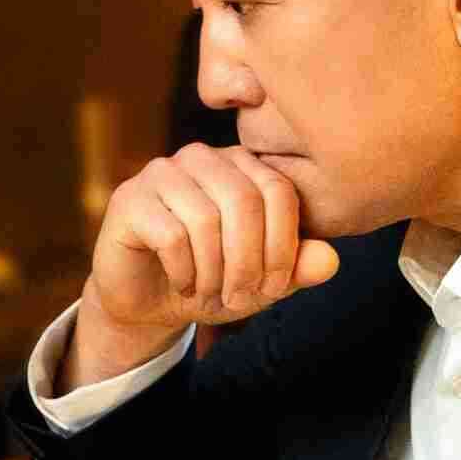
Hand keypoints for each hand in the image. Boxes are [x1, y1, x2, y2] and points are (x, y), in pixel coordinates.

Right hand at [66, 144, 340, 385]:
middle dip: (248, 262)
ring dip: (214, 273)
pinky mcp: (129, 199)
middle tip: (241, 299)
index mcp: (241, 164)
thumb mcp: (262, 281)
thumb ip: (297, 267)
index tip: (275, 289)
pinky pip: (171, 236)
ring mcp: (161, 173)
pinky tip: (183, 285)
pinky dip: (185, 273)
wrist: (148, 302)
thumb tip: (330, 259)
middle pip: (244, 201)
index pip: (279, 191)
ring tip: (209, 295)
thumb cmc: (211, 280)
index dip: (284, 246)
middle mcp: (202, 157)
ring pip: (206, 219)